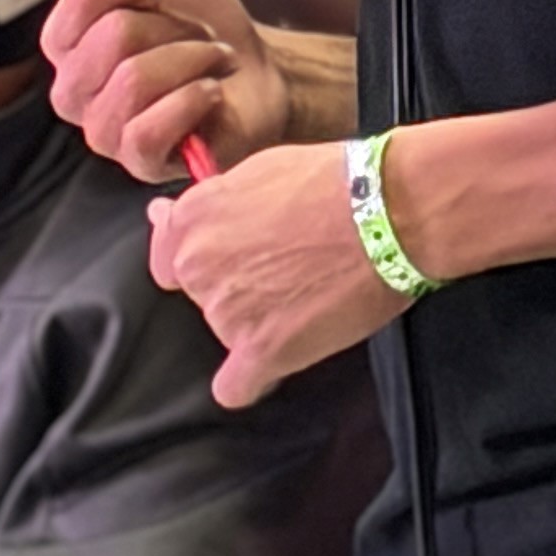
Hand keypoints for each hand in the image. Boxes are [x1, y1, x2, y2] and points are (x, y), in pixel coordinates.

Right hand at [41, 0, 286, 181]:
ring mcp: (101, 130)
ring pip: (134, 78)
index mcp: (65, 39)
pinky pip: (147, 129)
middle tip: (204, 34)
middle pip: (115, 33)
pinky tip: (212, 92)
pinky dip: (193, 99)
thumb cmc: (201, 22)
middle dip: (177, 24)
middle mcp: (70, 89)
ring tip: (216, 60)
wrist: (254, 76)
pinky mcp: (137, 162)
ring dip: (195, 58)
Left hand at [147, 142, 404, 405]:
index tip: (227, 256)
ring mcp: (227, 312)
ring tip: (304, 297)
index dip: (201, 256)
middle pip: (198, 295)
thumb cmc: (336, 181)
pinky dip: (253, 379)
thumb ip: (212, 201)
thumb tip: (165, 215)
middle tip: (283, 268)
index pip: (166, 256)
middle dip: (233, 285)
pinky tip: (276, 359)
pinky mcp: (264, 350)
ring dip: (255, 322)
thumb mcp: (259, 169)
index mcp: (193, 218)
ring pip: (224, 331)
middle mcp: (198, 266)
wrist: (389, 211)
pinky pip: (235, 386)